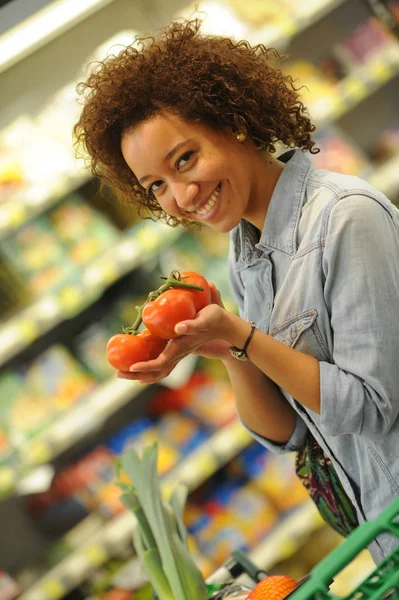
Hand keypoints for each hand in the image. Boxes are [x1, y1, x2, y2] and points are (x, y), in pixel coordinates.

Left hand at [116, 283, 231, 383]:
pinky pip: (159, 365)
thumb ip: (193, 324)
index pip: (160, 363)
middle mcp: (178, 354)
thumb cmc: (215, 320)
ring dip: (139, 374)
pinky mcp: (177, 351)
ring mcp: (178, 355)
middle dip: (136, 374)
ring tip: (121, 373)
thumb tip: (178, 329)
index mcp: (181, 348)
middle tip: (116, 373)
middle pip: (155, 372)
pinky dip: (147, 369)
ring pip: (156, 371)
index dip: (146, 366)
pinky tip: (136, 367)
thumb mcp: (206, 318)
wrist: (226, 328)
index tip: (131, 366)